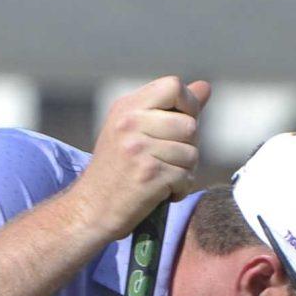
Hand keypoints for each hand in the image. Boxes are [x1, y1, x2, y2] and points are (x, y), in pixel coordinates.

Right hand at [75, 76, 211, 238]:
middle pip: (189, 125)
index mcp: (126, 107)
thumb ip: (171, 109)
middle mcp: (129, 123)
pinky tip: (161, 192)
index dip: (189, 104)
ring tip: (162, 177)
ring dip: (185, 171)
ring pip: (192, 154)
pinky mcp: (148, 175)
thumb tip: (205, 87)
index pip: (173, 86)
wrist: (90, 209)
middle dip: (188, 147)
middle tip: (168, 160)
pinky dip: (180, 189)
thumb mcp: (135, 130)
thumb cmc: (117, 169)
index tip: (181, 125)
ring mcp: (138, 149)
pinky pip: (186, 177)